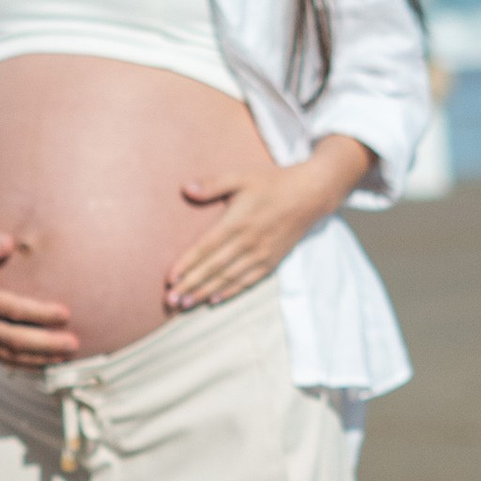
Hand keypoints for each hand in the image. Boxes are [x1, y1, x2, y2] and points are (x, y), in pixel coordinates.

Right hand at [0, 220, 80, 365]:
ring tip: (62, 359)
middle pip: (14, 339)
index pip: (13, 309)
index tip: (66, 314)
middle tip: (73, 345)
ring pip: (5, 354)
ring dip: (35, 359)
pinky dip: (17, 363)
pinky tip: (36, 363)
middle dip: (46, 344)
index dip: (41, 314)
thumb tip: (9, 245)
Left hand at [164, 155, 347, 310]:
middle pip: (213, 268)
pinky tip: (214, 300)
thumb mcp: (241, 176)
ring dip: (206, 293)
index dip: (186, 264)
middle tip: (170, 300)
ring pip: (229, 278)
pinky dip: (230, 291)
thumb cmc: (273, 183)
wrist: (311, 194)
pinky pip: (248, 281)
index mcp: (237, 221)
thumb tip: (186, 189)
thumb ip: (213, 184)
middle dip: (191, 285)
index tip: (169, 279)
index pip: (206, 248)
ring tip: (186, 304)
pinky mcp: (272, 261)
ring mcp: (261, 254)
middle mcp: (248, 242)